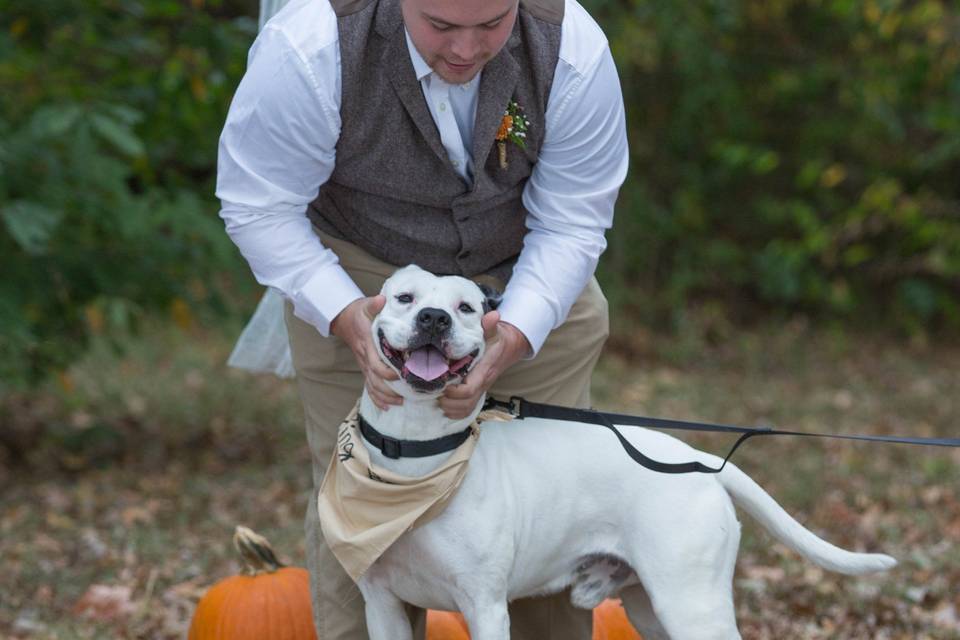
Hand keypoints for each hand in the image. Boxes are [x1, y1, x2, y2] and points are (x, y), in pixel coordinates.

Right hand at [330, 295, 402, 410]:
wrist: (343, 319)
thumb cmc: (358, 313)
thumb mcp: (364, 305)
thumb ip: (373, 304)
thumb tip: (382, 299)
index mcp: (367, 345)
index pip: (375, 363)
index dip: (386, 372)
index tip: (398, 376)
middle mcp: (365, 358)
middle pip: (375, 380)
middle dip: (389, 391)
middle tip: (406, 396)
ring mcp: (364, 364)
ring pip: (372, 386)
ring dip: (385, 397)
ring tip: (400, 403)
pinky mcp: (365, 367)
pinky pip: (369, 386)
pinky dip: (377, 398)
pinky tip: (387, 407)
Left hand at [439, 311, 530, 419]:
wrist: (508, 347)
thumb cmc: (497, 340)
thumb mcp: (494, 331)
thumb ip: (490, 325)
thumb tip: (493, 316)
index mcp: (483, 371)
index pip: (469, 389)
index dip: (454, 392)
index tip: (443, 384)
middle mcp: (482, 383)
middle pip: (465, 404)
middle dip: (448, 401)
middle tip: (436, 392)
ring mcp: (480, 389)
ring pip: (466, 409)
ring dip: (450, 408)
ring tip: (439, 398)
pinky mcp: (477, 391)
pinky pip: (468, 409)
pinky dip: (455, 411)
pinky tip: (446, 404)